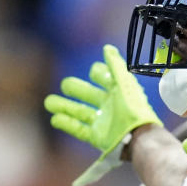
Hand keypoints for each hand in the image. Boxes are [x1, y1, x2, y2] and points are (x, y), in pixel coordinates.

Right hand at [45, 45, 160, 185]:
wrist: (138, 137)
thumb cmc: (133, 109)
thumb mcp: (124, 83)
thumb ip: (115, 65)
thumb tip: (107, 48)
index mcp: (118, 91)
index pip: (105, 79)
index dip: (99, 74)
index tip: (94, 72)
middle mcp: (110, 106)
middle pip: (89, 95)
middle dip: (76, 89)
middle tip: (65, 84)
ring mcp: (103, 122)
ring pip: (80, 112)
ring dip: (64, 107)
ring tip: (48, 102)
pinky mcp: (97, 137)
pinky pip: (79, 129)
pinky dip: (67, 124)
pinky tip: (54, 118)